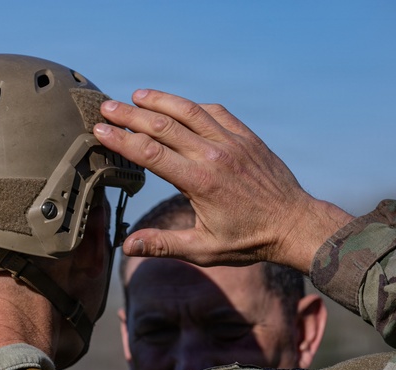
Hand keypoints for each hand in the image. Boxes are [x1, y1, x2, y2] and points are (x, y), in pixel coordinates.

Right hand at [95, 91, 351, 271]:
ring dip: (160, 101)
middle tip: (106, 106)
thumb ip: (164, 244)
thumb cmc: (249, 241)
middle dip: (131, 114)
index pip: (151, 153)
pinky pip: (215, 113)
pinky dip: (193, 107)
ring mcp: (232, 142)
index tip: (100, 130)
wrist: (295, 225)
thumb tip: (127, 245)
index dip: (121, 139)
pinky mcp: (246, 137)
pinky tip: (178, 106)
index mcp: (199, 181)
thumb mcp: (204, 249)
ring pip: (189, 111)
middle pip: (164, 125)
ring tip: (136, 95)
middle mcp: (214, 155)